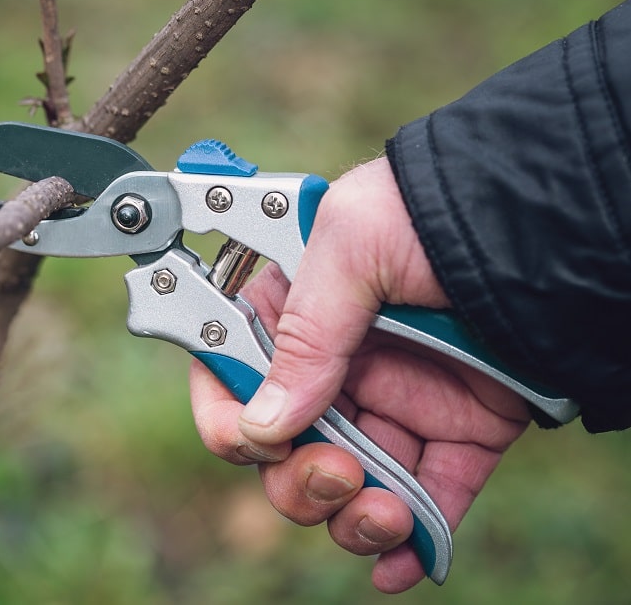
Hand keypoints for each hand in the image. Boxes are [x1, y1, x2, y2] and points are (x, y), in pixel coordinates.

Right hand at [189, 156, 531, 592]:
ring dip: (350, 517)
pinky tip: (402, 564)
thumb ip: (303, 332)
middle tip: (334, 471)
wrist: (541, 221)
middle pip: (284, 450)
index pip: (231, 378)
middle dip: (297, 480)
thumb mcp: (350, 243)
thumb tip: (266, 424)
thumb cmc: (431, 206)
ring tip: (381, 512)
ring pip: (347, 487)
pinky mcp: (455, 432)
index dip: (229, 419)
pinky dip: (411, 542)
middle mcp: (336, 364)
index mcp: (293, 313)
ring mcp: (395, 401)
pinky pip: (427, 498)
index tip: (253, 440)